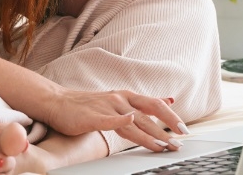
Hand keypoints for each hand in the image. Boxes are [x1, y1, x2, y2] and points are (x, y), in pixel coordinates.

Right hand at [41, 88, 189, 152]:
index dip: (170, 117)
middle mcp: (120, 99)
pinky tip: (129, 121)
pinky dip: (120, 119)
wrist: (59, 102)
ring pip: (132, 121)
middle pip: (148, 113)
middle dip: (165, 129)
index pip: (154, 105)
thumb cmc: (89, 105)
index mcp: (127, 96)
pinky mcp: (93, 116)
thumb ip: (143, 103)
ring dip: (149, 134)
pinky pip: (109, 118)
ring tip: (163, 145)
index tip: (183, 130)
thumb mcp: (120, 100)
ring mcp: (107, 106)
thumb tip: (170, 100)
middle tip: (179, 142)